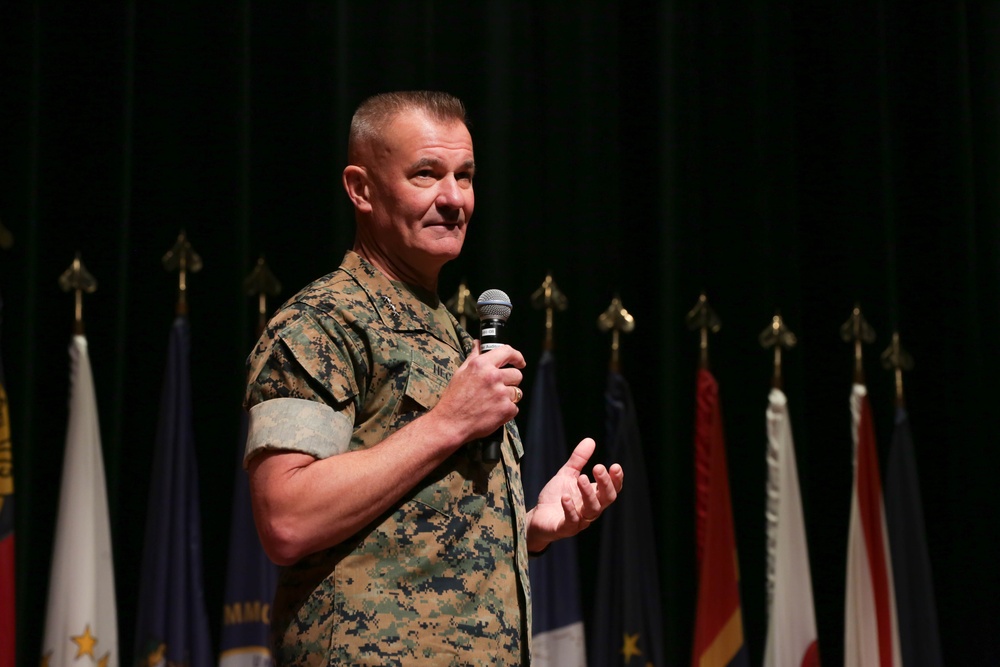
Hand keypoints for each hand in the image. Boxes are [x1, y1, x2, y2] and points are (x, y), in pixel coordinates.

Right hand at [429, 340, 525, 443]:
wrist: (450, 423)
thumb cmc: (453, 399)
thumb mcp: (460, 373)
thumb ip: (473, 357)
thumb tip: (478, 344)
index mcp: (482, 365)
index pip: (508, 352)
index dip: (517, 357)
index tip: (519, 362)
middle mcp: (493, 377)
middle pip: (517, 375)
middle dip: (510, 381)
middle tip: (497, 389)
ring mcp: (501, 394)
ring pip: (517, 392)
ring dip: (508, 397)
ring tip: (492, 402)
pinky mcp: (506, 409)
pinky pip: (514, 407)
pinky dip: (507, 411)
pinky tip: (493, 412)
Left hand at [525, 438, 623, 552]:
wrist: (538, 517)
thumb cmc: (556, 496)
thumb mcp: (567, 474)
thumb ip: (578, 460)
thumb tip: (590, 440)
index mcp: (594, 496)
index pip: (612, 489)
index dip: (616, 479)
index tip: (615, 466)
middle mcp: (591, 509)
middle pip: (607, 498)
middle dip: (605, 483)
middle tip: (598, 467)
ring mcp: (580, 520)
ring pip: (592, 510)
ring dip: (588, 493)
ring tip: (581, 478)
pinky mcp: (565, 528)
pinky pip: (572, 521)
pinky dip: (570, 509)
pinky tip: (566, 497)